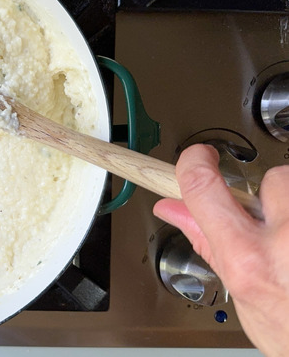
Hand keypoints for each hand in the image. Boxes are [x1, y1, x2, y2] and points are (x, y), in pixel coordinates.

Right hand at [154, 144, 288, 356]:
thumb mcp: (241, 295)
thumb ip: (209, 245)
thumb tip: (174, 211)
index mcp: (249, 260)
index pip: (204, 188)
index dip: (193, 163)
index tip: (197, 157)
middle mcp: (287, 241)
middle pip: (273, 179)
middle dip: (270, 197)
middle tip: (274, 228)